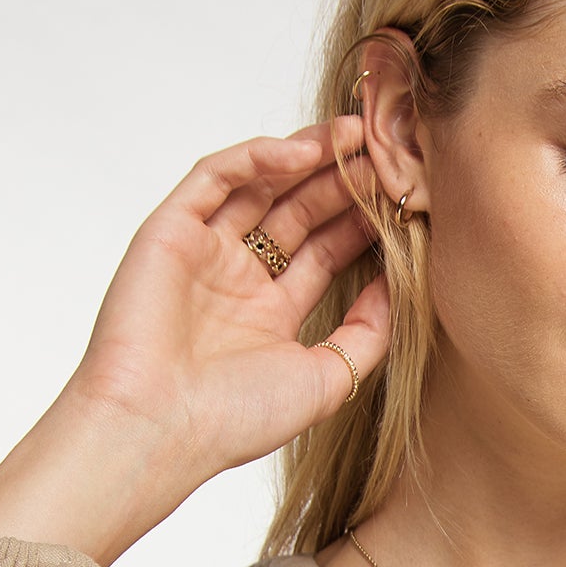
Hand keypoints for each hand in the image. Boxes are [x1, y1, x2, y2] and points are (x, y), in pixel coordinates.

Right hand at [66, 113, 390, 481]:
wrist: (160, 429)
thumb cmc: (235, 420)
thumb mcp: (328, 378)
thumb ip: (368, 332)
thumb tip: (401, 284)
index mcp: (270, 313)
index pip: (325, 251)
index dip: (363, 222)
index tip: (404, 199)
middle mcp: (236, 278)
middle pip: (298, 212)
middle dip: (342, 182)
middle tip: (384, 152)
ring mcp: (202, 251)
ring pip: (261, 186)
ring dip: (307, 158)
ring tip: (353, 137)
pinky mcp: (169, 230)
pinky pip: (215, 178)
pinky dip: (256, 158)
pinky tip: (302, 154)